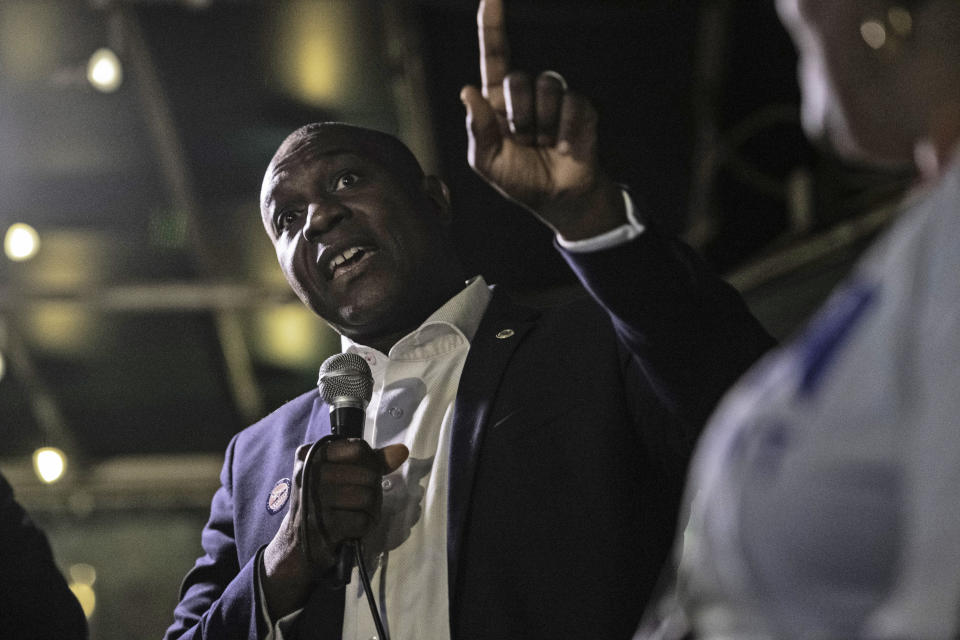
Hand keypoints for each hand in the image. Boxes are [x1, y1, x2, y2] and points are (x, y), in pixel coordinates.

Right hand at [261, 439, 407, 617]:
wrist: (296, 544)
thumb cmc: (324, 502)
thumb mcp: (340, 474)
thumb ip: (371, 461)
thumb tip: (401, 451)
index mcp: (310, 454)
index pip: (359, 448)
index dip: (371, 463)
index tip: (361, 475)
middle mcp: (308, 473)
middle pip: (368, 474)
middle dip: (373, 489)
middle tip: (360, 500)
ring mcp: (314, 500)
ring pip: (368, 497)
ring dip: (371, 509)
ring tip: (358, 513)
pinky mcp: (323, 525)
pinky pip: (363, 520)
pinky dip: (364, 526)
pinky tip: (352, 527)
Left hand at [460, 0, 624, 240]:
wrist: (557, 198)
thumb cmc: (519, 179)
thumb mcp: (487, 162)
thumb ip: (476, 128)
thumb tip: (467, 90)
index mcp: (498, 101)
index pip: (494, 55)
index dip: (492, 24)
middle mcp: (526, 93)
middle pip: (518, 78)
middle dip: (518, 114)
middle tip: (524, 140)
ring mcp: (555, 98)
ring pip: (547, 87)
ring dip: (542, 124)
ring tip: (544, 144)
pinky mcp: (581, 109)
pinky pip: (572, 105)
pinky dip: (565, 131)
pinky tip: (564, 146)